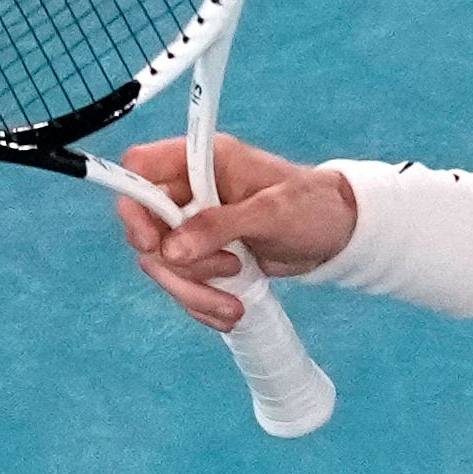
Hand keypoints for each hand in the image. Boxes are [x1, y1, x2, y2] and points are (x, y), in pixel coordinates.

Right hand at [112, 135, 358, 330]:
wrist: (337, 235)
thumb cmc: (312, 207)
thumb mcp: (272, 213)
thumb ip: (220, 225)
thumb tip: (172, 247)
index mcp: (202, 161)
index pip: (141, 168)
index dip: (135, 204)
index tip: (154, 242)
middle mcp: (190, 191)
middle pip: (146, 228)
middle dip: (178, 265)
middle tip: (225, 269)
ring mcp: (194, 226)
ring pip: (162, 264)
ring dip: (193, 292)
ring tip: (234, 304)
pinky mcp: (204, 257)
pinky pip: (183, 284)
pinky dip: (201, 304)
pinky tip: (231, 312)